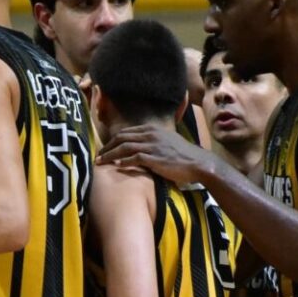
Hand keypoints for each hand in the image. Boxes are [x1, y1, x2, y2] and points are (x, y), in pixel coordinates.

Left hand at [96, 124, 220, 184]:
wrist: (198, 163)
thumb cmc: (183, 155)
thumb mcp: (166, 140)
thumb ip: (152, 140)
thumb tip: (138, 146)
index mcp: (152, 129)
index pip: (126, 132)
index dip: (113, 140)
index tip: (105, 148)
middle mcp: (150, 135)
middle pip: (121, 138)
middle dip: (107, 147)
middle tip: (98, 156)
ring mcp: (152, 146)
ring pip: (124, 147)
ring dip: (110, 155)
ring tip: (101, 162)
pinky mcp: (155, 158)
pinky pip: (133, 159)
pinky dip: (123, 162)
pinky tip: (116, 167)